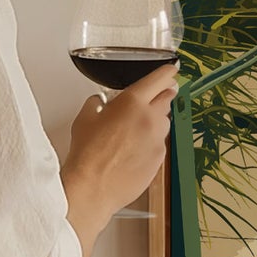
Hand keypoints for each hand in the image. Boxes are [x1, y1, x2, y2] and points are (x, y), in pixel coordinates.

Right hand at [61, 64, 178, 256]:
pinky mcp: (160, 159)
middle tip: (155, 96)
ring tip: (135, 129)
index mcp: (133, 102)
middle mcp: (151, 119)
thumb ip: (97, 103)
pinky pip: (159, 144)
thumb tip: (100, 102)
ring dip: (155, 120)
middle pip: (167, 99)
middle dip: (162, 95)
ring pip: (164, 123)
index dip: (167, 72)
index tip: (172, 69)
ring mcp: (158, 140)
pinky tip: (134, 150)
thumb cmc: (87, 153)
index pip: (159, 79)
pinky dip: (151, 142)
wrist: (93, 187)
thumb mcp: (84, 118)